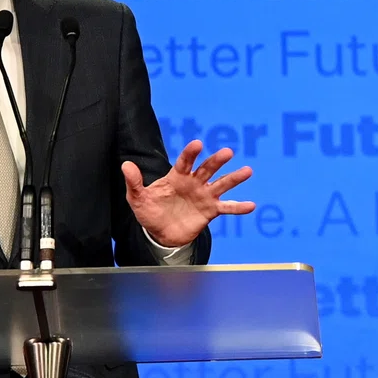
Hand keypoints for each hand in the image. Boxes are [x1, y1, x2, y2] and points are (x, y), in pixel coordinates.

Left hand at [122, 140, 255, 247]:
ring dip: (234, 178)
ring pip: (221, 184)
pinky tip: (251, 205)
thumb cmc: (149, 212)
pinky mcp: (210, 211)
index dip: (191, 153)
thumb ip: (134, 183)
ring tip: (247, 171)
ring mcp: (204, 196)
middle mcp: (193, 183)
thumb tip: (126, 165)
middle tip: (228, 152)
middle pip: (207, 169)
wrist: (160, 234)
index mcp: (176, 176)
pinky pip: (227, 208)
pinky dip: (238, 207)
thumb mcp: (138, 199)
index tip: (198, 144)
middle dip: (216, 161)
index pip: (185, 162)